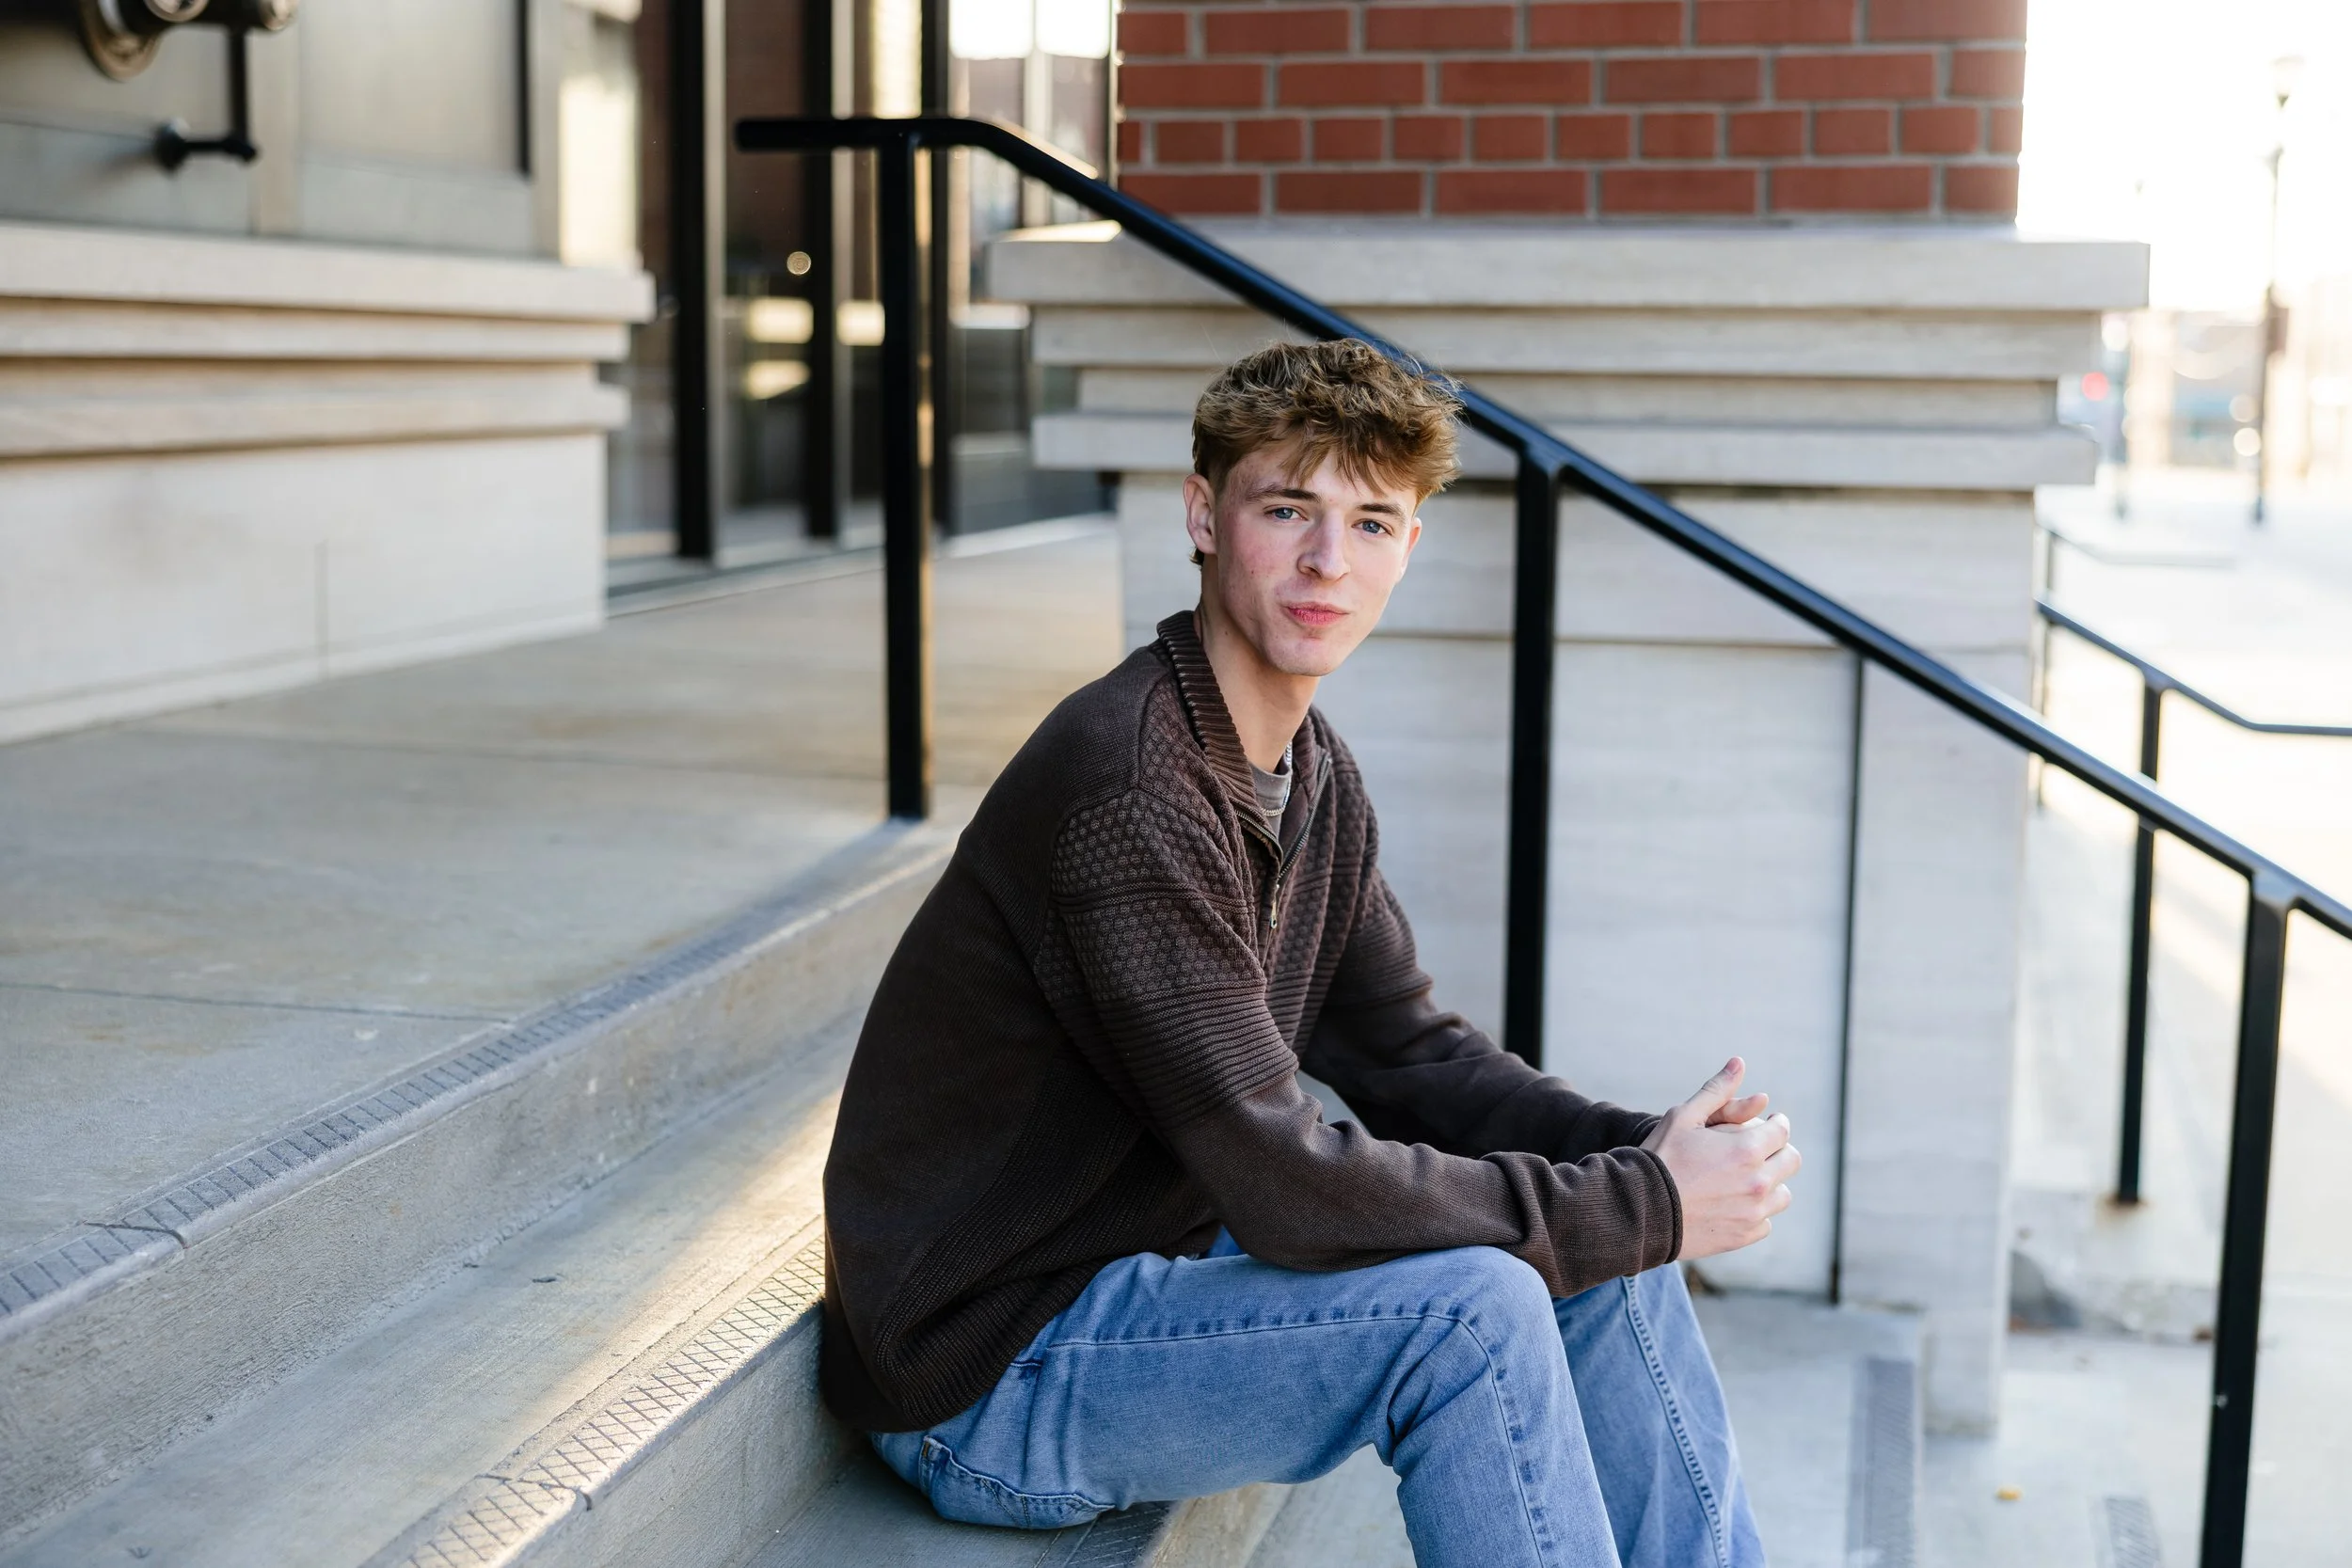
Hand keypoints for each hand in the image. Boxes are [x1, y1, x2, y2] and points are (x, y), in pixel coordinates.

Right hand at [1639, 1057, 1798, 1259]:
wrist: (1637, 1210)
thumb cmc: (1659, 1157)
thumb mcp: (1683, 1117)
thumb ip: (1717, 1091)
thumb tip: (1739, 1062)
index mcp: (1747, 1149)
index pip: (1782, 1130)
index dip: (1774, 1122)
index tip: (1765, 1123)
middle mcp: (1758, 1182)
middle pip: (1791, 1160)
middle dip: (1777, 1150)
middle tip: (1755, 1149)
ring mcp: (1754, 1213)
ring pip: (1783, 1194)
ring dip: (1770, 1183)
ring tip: (1743, 1178)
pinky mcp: (1744, 1235)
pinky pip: (1766, 1222)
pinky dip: (1755, 1212)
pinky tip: (1731, 1203)